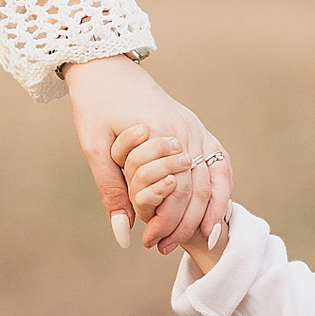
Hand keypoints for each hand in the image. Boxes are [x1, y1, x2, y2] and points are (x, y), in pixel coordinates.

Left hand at [59, 56, 231, 256]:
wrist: (106, 67)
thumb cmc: (95, 105)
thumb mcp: (94, 148)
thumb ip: (111, 190)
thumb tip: (123, 234)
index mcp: (160, 133)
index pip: (175, 191)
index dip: (165, 222)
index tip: (149, 243)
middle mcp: (185, 130)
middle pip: (197, 189)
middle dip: (184, 224)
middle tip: (162, 248)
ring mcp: (195, 127)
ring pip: (216, 178)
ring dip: (208, 212)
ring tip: (195, 239)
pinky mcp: (196, 126)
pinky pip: (220, 162)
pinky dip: (220, 189)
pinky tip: (212, 213)